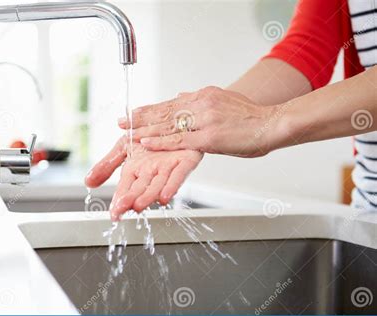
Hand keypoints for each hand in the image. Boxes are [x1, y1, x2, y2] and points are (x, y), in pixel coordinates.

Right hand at [85, 136, 202, 220]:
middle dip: (131, 199)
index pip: (125, 188)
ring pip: (158, 185)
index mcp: (136, 170)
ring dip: (149, 196)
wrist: (172, 119)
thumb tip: (88, 182)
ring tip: (139, 205)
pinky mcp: (185, 161)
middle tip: (122, 209)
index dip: (119, 200)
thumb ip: (107, 165)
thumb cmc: (149, 135)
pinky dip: (172, 184)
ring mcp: (168, 168)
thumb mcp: (123, 147)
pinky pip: (179, 174)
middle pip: (140, 188)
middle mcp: (151, 172)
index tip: (113, 213)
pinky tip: (166, 195)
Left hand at [118, 86, 280, 157]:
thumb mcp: (225, 100)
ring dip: (144, 129)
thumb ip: (203, 102)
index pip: (171, 102)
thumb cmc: (252, 117)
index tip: (135, 112)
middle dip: (141, 117)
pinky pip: (179, 140)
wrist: (272, 123)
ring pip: (168, 125)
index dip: (151, 109)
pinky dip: (160, 142)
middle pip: (164, 111)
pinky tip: (145, 142)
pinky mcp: (208, 137)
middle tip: (122, 120)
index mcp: (205, 95)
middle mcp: (201, 103)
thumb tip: (182, 96)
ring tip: (127, 132)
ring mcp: (204, 120)